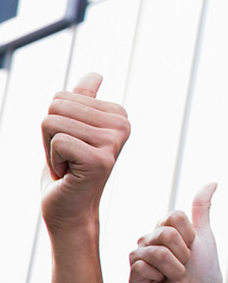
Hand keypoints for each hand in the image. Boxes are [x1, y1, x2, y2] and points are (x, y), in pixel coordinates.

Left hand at [40, 72, 130, 236]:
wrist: (70, 208)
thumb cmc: (69, 168)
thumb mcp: (74, 129)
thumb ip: (85, 100)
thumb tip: (96, 74)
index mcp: (118, 114)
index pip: (61, 96)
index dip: (56, 122)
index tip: (72, 145)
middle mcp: (122, 125)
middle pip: (55, 106)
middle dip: (50, 134)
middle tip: (67, 156)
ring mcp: (113, 143)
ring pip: (52, 123)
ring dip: (50, 149)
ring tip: (68, 164)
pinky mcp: (100, 160)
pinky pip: (56, 142)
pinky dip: (53, 161)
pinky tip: (69, 174)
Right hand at [129, 183, 221, 282]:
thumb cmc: (203, 273)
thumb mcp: (206, 237)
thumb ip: (202, 209)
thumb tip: (213, 181)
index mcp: (164, 229)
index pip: (174, 216)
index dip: (190, 235)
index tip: (193, 249)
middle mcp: (148, 240)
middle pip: (165, 232)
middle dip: (184, 252)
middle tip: (184, 266)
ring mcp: (138, 258)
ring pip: (156, 250)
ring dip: (175, 267)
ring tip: (174, 277)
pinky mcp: (132, 276)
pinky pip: (144, 266)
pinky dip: (160, 277)